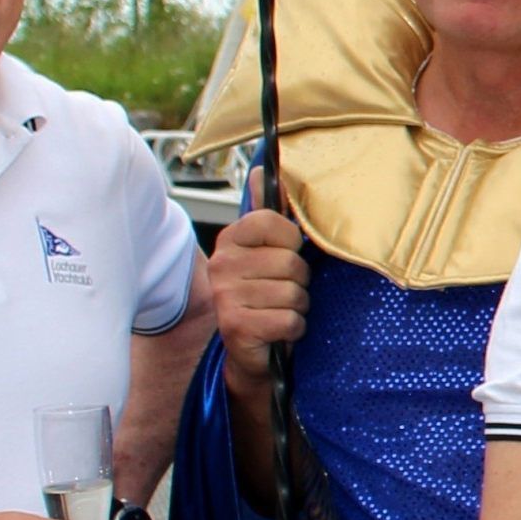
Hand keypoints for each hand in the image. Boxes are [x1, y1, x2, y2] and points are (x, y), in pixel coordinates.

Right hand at [214, 205, 309, 383]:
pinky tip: (277, 330)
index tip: (284, 255)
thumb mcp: (269, 251)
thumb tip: (263, 169)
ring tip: (279, 310)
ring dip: (297, 307)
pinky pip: (289, 320)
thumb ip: (270, 212)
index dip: (293, 243)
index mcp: (230, 239)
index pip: (276, 223)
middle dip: (299, 282)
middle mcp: (221, 264)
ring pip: (293, 293)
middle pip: (291, 263)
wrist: (251, 350)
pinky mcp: (235, 326)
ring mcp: (225, 296)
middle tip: (282, 291)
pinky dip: (293, 328)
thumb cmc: (267, 295)